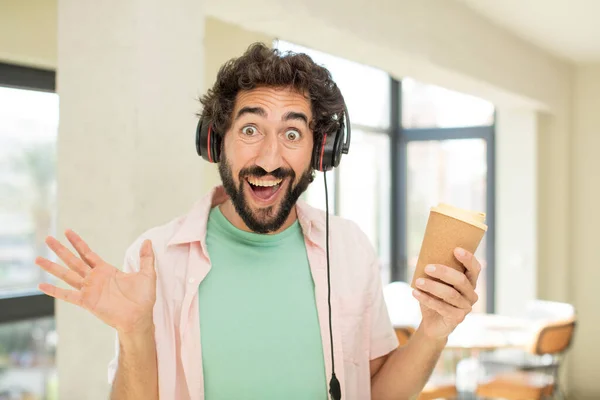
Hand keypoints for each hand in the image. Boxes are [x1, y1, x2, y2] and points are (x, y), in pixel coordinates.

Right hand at [36, 229, 156, 333]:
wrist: (140, 317)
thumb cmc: (143, 298)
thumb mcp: (147, 274)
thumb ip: (146, 258)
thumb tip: (148, 241)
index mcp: (106, 270)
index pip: (88, 253)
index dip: (78, 243)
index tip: (67, 231)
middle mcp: (94, 279)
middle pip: (73, 260)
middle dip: (60, 249)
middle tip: (47, 238)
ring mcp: (89, 290)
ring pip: (67, 274)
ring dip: (52, 267)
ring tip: (38, 258)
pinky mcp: (87, 302)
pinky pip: (68, 295)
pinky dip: (54, 290)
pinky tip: (41, 285)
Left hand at [412, 248, 480, 339]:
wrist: (431, 323)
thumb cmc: (434, 298)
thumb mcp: (434, 282)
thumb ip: (433, 271)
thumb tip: (417, 257)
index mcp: (469, 282)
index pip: (475, 269)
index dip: (468, 259)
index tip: (456, 249)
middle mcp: (471, 294)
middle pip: (461, 280)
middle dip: (444, 272)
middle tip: (427, 267)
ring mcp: (466, 307)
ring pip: (451, 294)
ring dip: (432, 286)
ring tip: (418, 281)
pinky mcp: (458, 319)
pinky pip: (442, 307)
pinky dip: (427, 299)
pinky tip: (415, 292)